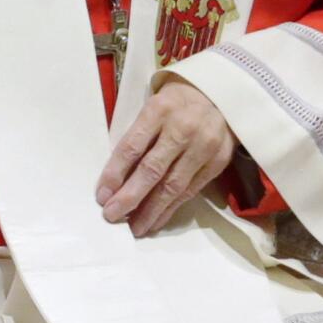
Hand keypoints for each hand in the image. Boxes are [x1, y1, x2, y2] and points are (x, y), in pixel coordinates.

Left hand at [95, 79, 236, 236]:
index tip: (102, 195)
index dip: (115, 173)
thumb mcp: (153, 107)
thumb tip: (116, 178)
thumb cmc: (176, 102)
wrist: (220, 95)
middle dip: (130, 197)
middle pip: (152, 170)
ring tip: (134, 227)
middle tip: (112, 215)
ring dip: (151, 210)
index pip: (132, 147)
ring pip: (173, 186)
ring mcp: (203, 146)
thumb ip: (138, 136)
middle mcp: (182, 128)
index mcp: (159, 110)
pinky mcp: (217, 162)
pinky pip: (190, 190)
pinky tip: (157, 219)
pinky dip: (171, 208)